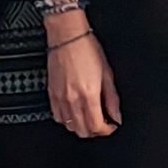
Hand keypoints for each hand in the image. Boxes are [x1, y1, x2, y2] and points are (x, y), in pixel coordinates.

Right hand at [45, 24, 119, 139]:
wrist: (67, 36)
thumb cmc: (87, 49)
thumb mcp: (107, 73)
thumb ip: (112, 99)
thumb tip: (116, 115)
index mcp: (89, 95)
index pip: (97, 126)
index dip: (107, 130)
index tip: (112, 126)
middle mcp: (73, 99)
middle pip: (83, 130)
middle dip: (95, 131)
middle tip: (103, 123)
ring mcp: (60, 98)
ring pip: (70, 126)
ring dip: (82, 127)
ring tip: (90, 118)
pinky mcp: (52, 94)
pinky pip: (58, 117)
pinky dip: (68, 120)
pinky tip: (75, 113)